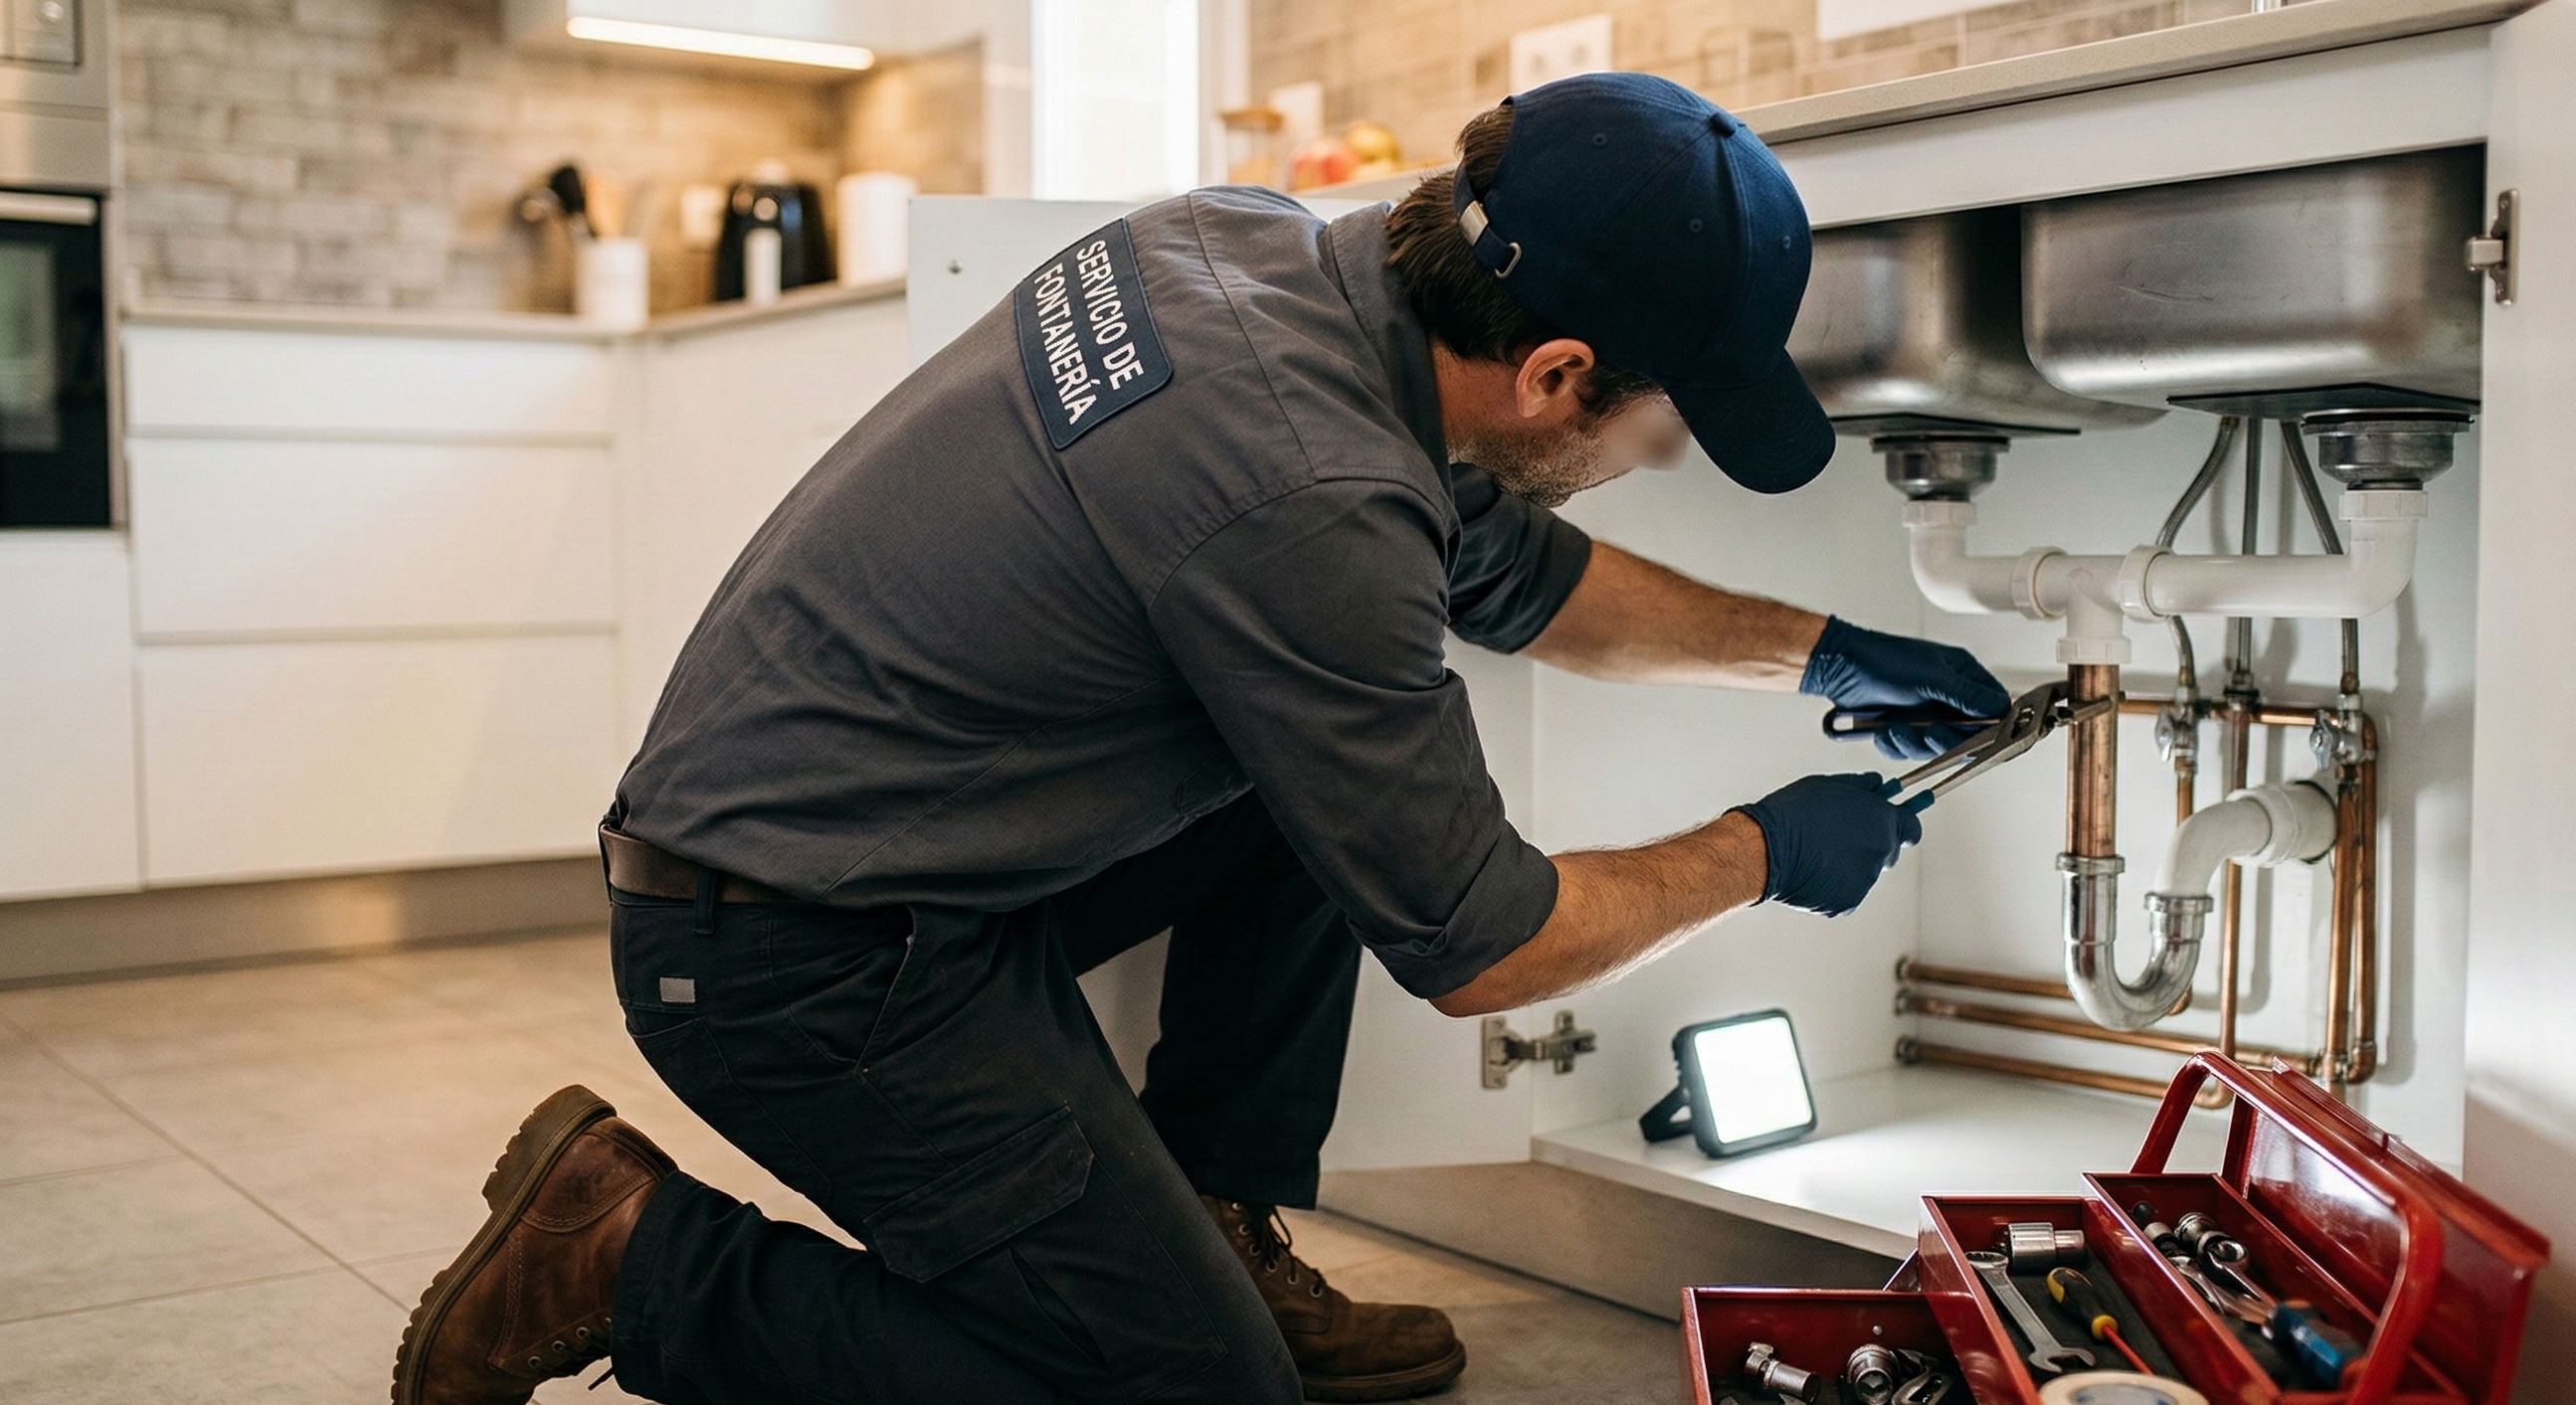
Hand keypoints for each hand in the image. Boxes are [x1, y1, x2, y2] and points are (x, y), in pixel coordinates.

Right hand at [1731, 772, 1926, 916]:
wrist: (1766, 850)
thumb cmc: (1794, 813)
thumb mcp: (1829, 785)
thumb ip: (1861, 786)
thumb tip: (1879, 784)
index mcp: (1882, 821)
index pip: (1912, 827)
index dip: (1904, 824)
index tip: (1900, 822)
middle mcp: (1881, 852)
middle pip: (1888, 851)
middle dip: (1870, 843)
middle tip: (1841, 837)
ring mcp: (1866, 880)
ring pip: (1864, 872)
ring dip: (1849, 864)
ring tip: (1816, 852)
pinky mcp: (1848, 902)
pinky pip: (1847, 891)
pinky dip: (1833, 884)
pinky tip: (1811, 870)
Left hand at [1801, 616, 2009, 760]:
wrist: (1840, 667)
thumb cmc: (1884, 660)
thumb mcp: (1932, 676)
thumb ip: (1967, 695)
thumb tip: (2001, 708)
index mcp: (1962, 675)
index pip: (1994, 707)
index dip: (1993, 726)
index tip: (1984, 739)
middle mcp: (1947, 697)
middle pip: (1966, 736)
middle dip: (1947, 740)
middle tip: (1933, 735)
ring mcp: (1926, 715)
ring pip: (1935, 747)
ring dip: (1915, 743)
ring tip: (1898, 729)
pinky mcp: (1904, 728)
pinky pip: (1909, 750)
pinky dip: (1896, 745)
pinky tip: (1884, 731)